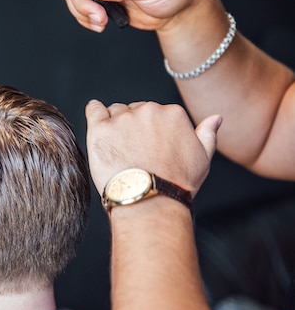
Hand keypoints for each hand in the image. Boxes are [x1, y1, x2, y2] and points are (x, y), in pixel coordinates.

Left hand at [85, 100, 221, 196]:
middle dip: (132, 126)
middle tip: (132, 151)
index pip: (156, 111)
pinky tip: (97, 123)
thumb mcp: (202, 159)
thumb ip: (207, 134)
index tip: (146, 146)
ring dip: (114, 124)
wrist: (149, 199)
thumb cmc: (176, 184)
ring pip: (115, 112)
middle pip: (134, 110)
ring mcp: (123, 119)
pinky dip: (94, 112)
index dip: (150, 129)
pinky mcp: (101, 129)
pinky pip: (94, 110)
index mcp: (173, 114)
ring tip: (117, 149)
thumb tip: (215, 118)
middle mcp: (149, 111)